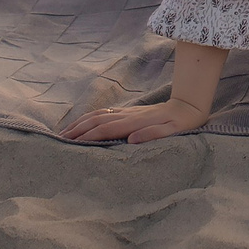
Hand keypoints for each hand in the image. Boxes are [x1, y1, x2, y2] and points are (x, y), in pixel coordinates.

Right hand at [60, 100, 210, 142]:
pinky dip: (90, 117)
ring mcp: (127, 111)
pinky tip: (84, 122)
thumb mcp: (173, 131)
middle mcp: (128, 115)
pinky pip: (105, 113)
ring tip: (65, 132)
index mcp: (136, 122)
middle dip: (78, 130)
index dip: (89, 136)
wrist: (188, 104)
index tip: (73, 144)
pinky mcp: (129, 111)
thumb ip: (154, 134)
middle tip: (60, 140)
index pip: (107, 129)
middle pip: (97, 120)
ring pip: (99, 115)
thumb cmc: (182, 122)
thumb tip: (133, 140)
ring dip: (81, 123)